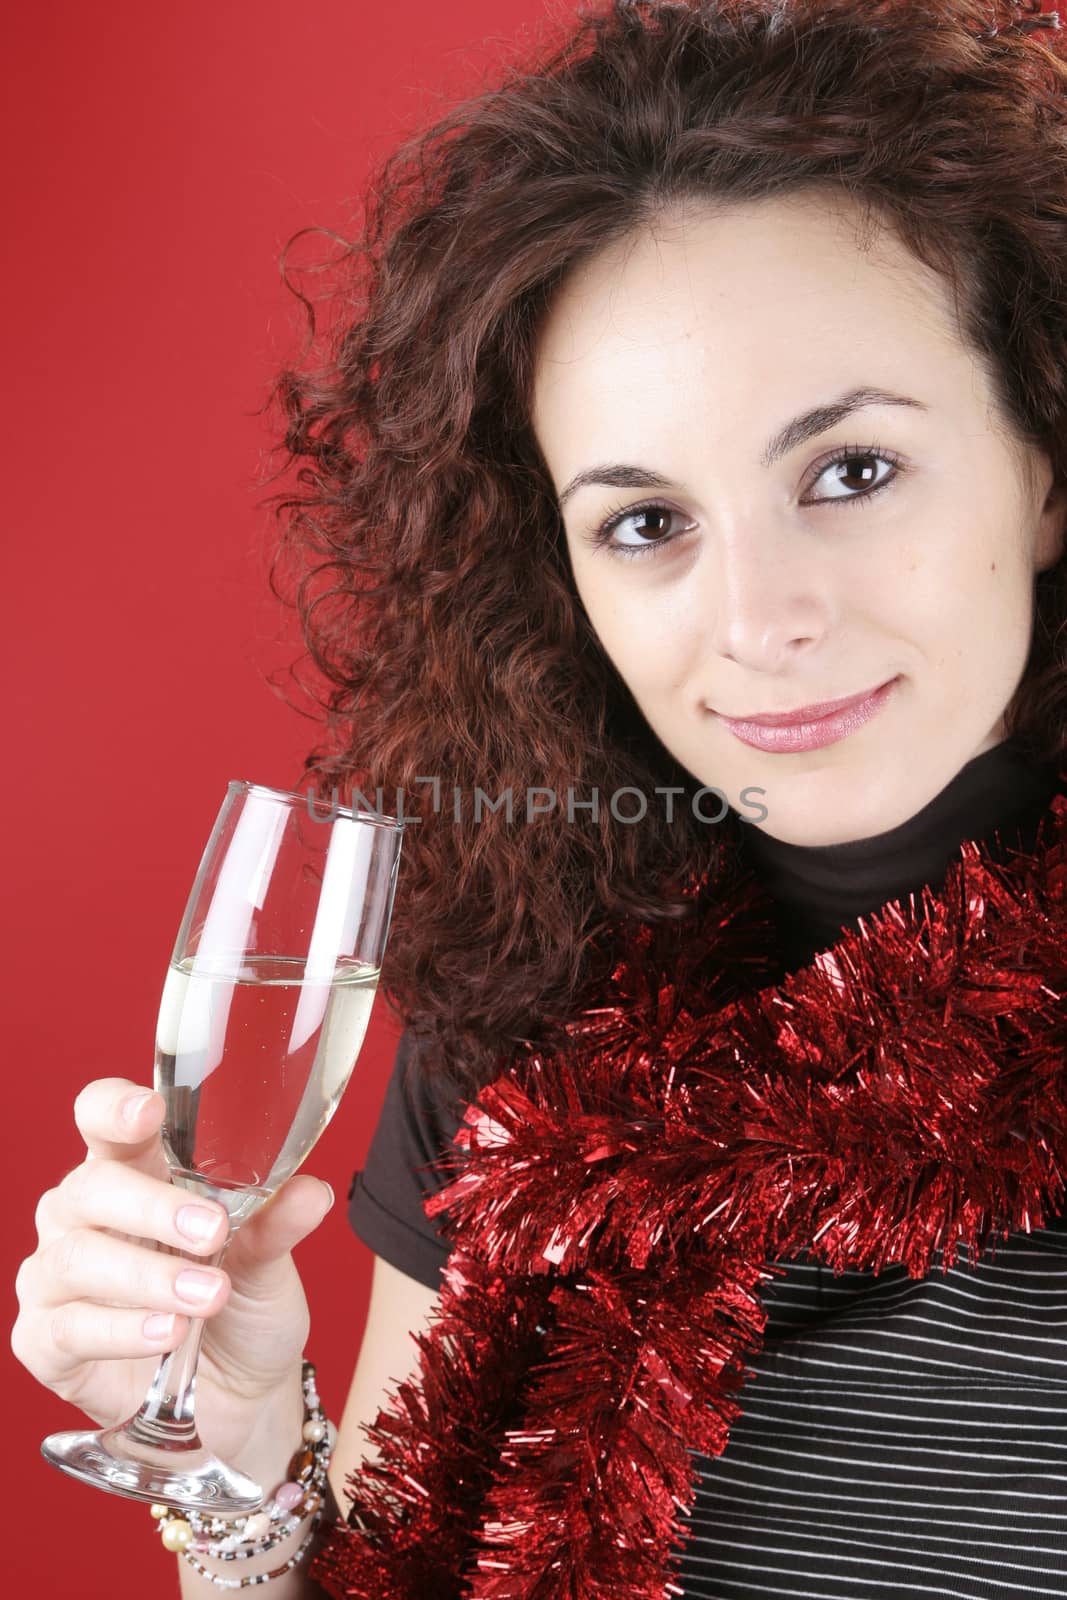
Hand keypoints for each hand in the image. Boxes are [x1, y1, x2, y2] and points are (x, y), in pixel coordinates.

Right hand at [12, 1077, 334, 1463]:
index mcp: (134, 1171)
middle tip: (212, 1232)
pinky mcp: (45, 1341)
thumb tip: (311, 1191)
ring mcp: (56, 1277)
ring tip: (208, 1295)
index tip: (149, 1112)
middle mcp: (83, 1216)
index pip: (102, 1119)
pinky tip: (167, 1333)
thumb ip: (277, 1222)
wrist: (238, 1397)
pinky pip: (67, 1327)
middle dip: (152, 1206)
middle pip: (90, 1187)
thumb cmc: (240, 1305)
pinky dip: (121, 1330)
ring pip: (75, 1258)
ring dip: (148, 1277)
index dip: (114, 1108)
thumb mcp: (267, 1260)